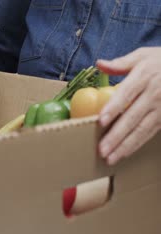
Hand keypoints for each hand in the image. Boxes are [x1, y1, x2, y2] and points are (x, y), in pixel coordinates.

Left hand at [96, 47, 160, 164]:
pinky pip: (150, 133)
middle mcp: (154, 93)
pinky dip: (136, 145)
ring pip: (142, 129)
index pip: (126, 94)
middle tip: (102, 149)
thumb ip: (121, 63)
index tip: (101, 121)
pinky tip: (124, 153)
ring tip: (110, 157)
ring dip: (125, 145)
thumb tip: (99, 64)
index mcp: (144, 76)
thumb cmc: (160, 61)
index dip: (113, 108)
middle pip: (133, 117)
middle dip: (117, 135)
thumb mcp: (143, 55)